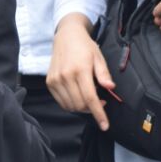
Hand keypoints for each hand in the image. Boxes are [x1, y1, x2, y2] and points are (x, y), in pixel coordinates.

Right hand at [47, 15, 115, 129]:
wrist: (66, 36)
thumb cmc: (84, 46)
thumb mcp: (99, 57)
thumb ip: (104, 74)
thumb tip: (110, 88)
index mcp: (80, 70)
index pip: (90, 98)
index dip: (99, 114)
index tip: (105, 125)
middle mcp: (65, 76)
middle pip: (79, 105)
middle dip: (92, 109)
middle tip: (100, 102)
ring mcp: (55, 80)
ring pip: (70, 106)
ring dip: (81, 107)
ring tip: (88, 97)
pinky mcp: (49, 82)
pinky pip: (61, 102)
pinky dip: (71, 103)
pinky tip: (77, 95)